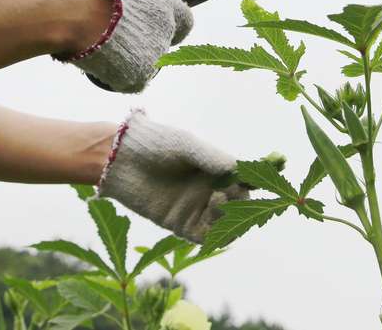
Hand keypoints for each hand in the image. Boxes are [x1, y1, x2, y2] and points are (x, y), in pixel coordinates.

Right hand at [55, 0, 193, 92]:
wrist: (76, 12)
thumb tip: (127, 7)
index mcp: (164, 2)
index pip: (184, 20)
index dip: (169, 25)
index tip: (154, 28)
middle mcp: (166, 29)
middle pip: (160, 43)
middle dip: (143, 43)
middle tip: (118, 38)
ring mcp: (154, 54)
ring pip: (145, 64)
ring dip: (129, 60)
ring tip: (103, 48)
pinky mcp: (138, 75)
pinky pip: (130, 81)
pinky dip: (116, 76)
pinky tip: (101, 62)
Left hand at [96, 109, 246, 243]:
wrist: (119, 158)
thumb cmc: (154, 144)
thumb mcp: (184, 145)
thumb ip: (210, 157)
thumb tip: (236, 169)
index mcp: (213, 166)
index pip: (242, 176)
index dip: (255, 179)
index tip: (262, 180)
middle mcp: (207, 188)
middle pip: (237, 201)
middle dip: (241, 200)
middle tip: (233, 193)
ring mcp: (194, 206)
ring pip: (223, 221)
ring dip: (228, 218)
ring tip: (218, 203)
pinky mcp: (178, 223)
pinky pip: (202, 235)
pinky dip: (213, 237)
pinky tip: (217, 231)